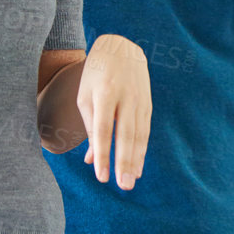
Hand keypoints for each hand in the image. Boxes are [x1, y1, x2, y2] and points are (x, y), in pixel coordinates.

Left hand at [77, 33, 151, 189]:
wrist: (121, 47)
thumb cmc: (96, 76)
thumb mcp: (85, 96)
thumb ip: (89, 128)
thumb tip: (91, 160)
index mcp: (105, 93)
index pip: (103, 130)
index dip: (103, 154)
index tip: (102, 177)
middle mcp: (125, 97)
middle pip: (125, 135)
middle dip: (124, 162)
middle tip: (124, 186)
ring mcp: (140, 100)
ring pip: (138, 135)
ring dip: (135, 160)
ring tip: (131, 181)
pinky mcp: (148, 103)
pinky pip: (145, 130)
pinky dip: (141, 150)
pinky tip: (138, 165)